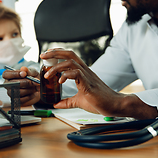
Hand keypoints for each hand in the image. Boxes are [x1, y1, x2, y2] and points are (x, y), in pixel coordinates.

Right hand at [2, 66, 40, 105]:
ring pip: (17, 92)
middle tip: (33, 82)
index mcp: (9, 75)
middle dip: (25, 82)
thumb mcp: (32, 72)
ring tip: (35, 87)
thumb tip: (23, 69)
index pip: (5, 74)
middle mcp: (8, 84)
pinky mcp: (16, 100)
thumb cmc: (33, 77)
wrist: (38, 87)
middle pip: (12, 84)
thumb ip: (28, 70)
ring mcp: (11, 93)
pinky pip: (21, 100)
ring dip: (29, 90)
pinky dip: (29, 96)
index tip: (24, 74)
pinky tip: (33, 93)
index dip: (14, 74)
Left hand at [40, 48, 157, 119]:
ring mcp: (87, 76)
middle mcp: (85, 70)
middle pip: (69, 54)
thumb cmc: (100, 101)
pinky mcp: (89, 83)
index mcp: (82, 72)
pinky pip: (76, 73)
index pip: (69, 56)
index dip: (58, 53)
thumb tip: (57, 104)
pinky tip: (61, 81)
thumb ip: (67, 102)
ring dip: (57, 67)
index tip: (47, 55)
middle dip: (54, 52)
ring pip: (70, 62)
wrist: (114, 105)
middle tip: (42, 55)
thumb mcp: (79, 101)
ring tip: (48, 74)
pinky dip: (66, 75)